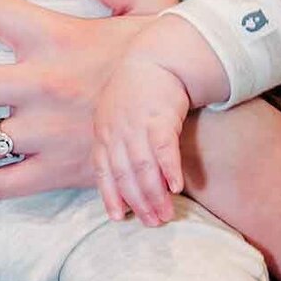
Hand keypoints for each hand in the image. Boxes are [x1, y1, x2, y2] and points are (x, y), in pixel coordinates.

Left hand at [93, 55, 188, 226]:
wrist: (157, 58)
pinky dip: (168, 170)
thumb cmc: (137, 90)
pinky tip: (176, 188)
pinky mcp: (160, 117)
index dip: (111, 196)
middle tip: (152, 223)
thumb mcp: (115, 114)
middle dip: (138, 202)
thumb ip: (115, 143)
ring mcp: (137, 125)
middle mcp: (117, 132)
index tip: (120, 218)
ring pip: (143, 168)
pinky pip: (163, 149)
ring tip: (166, 214)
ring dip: (154, 194)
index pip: (104, 171)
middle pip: (125, 175)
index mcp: (104, 133)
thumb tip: (123, 175)